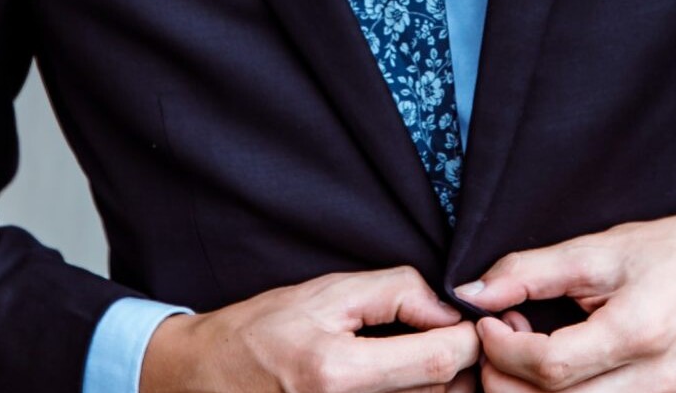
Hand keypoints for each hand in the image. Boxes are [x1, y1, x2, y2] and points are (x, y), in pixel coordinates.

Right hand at [140, 265, 480, 392]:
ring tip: (425, 347)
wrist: (206, 378)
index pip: (438, 360)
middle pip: (442, 389)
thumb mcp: (325, 292)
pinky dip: (414, 390)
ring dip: (441, 378)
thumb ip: (395, 292)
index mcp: (337, 373)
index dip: (467, 335)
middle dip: (460, 357)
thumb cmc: (261, 331)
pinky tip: (401, 370)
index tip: (468, 317)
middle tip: (454, 329)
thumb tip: (450, 309)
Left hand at [454, 212, 675, 391]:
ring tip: (526, 350)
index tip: (488, 322)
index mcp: (637, 332)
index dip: (504, 350)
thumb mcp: (599, 248)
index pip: (550, 368)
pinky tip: (554, 369)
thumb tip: (474, 293)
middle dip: (506, 380)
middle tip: (498, 339)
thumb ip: (531, 271)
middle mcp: (652, 379)